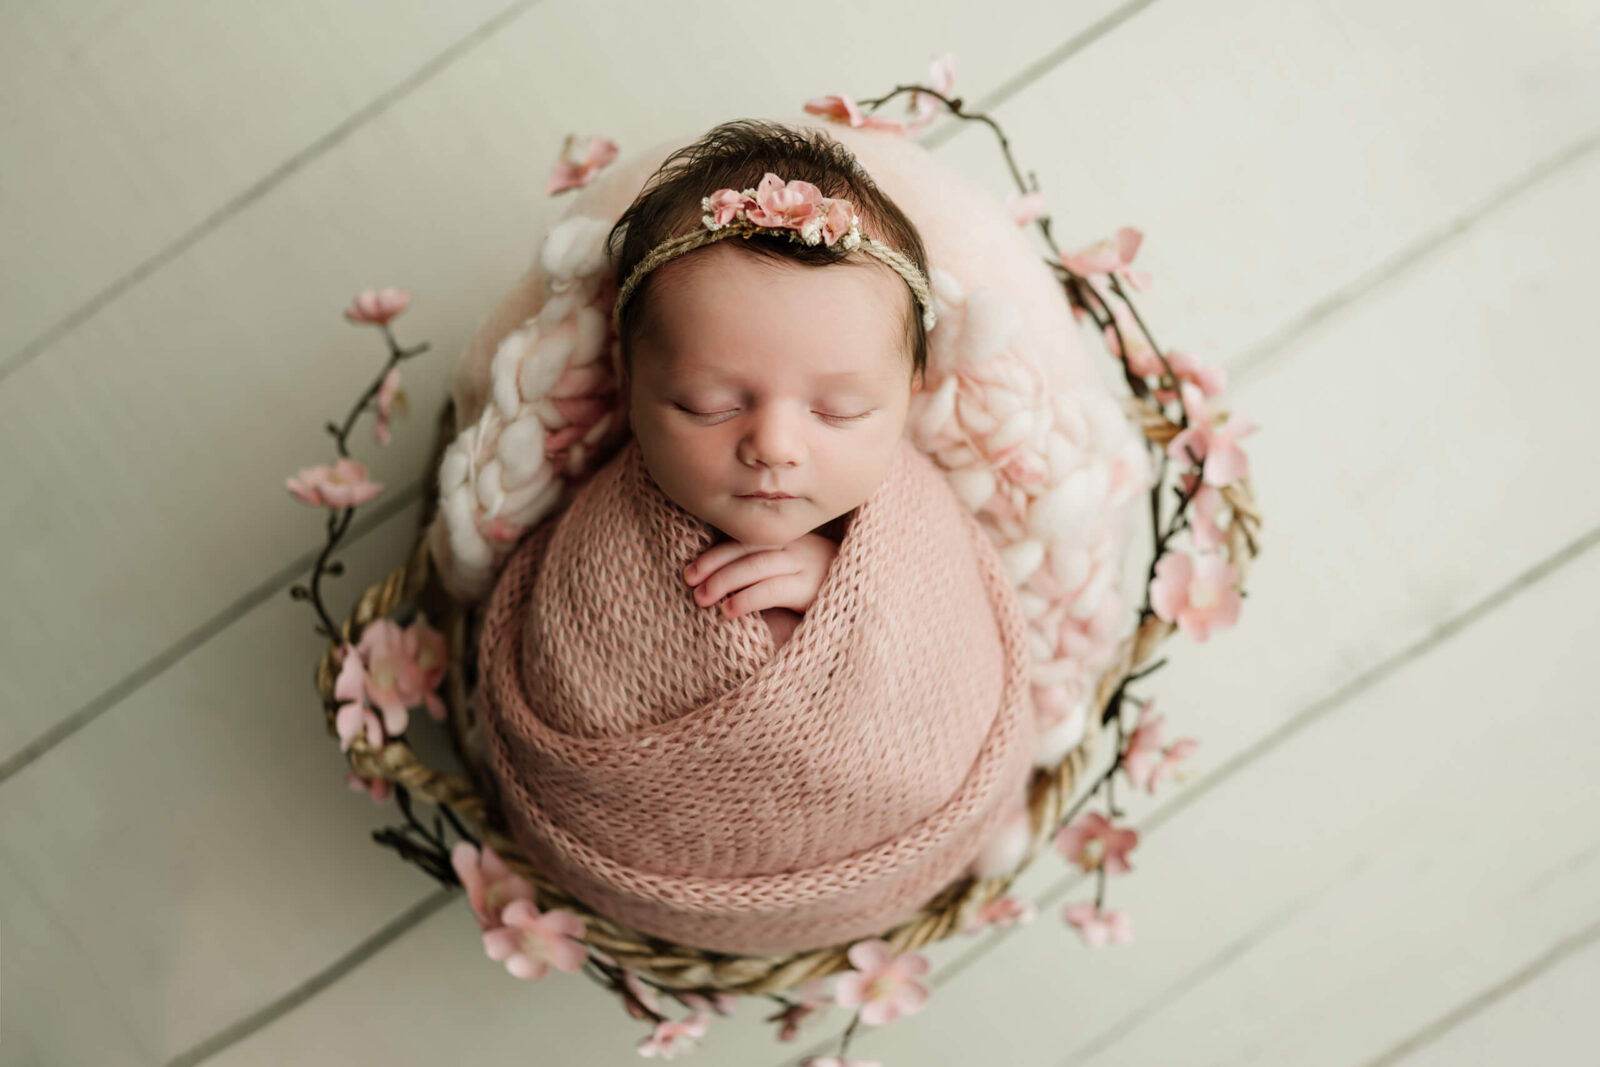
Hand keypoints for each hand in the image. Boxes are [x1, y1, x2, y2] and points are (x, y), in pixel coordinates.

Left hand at [684, 533, 839, 618]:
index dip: (714, 554)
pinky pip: (772, 589)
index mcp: (790, 540)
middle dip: (713, 565)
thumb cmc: (826, 591)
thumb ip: (769, 570)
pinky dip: (747, 598)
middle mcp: (796, 547)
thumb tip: (724, 582)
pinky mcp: (812, 589)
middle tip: (689, 583)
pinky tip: (729, 610)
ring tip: (702, 599)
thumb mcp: (797, 572)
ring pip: (755, 566)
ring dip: (724, 582)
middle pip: (746, 549)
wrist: (870, 599)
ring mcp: (805, 565)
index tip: (690, 571)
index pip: (745, 540)